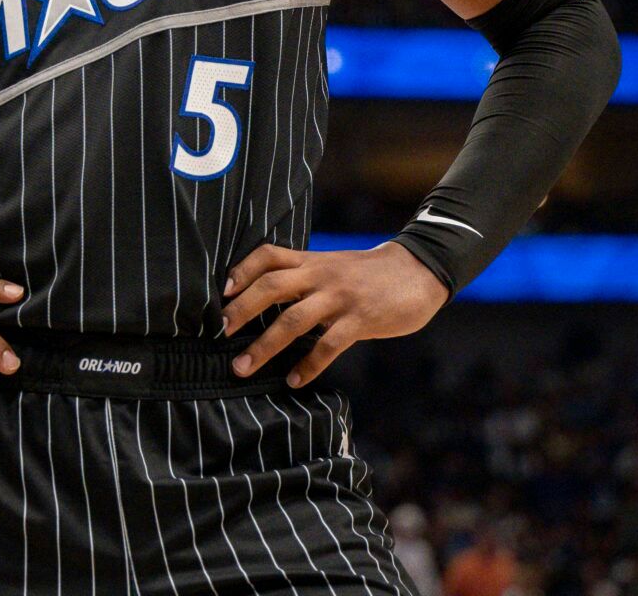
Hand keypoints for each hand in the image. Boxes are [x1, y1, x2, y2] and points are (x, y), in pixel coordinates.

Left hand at [220, 242, 448, 386]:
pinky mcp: (360, 320)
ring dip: (264, 346)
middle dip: (241, 310)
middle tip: (219, 332)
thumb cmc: (369, 275)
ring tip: (242, 367)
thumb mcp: (333, 266)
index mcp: (312, 261)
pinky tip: (294, 380)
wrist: (418, 271)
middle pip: (271, 286)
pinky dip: (308, 365)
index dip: (242, 270)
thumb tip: (265, 300)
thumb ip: (304, 277)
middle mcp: (321, 275)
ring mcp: (340, 298)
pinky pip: (329, 345)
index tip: (221, 292)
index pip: (268, 255)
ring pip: (293, 320)